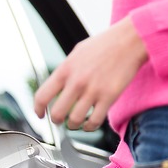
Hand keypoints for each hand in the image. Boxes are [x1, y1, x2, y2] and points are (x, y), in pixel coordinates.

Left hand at [34, 16, 147, 130]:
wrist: (129, 40)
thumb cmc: (105, 45)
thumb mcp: (78, 52)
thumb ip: (66, 70)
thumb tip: (57, 86)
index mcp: (66, 69)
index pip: (42, 96)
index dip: (37, 109)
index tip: (40, 114)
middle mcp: (77, 81)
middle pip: (57, 114)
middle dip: (57, 122)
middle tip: (61, 121)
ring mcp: (93, 90)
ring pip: (75, 121)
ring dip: (74, 126)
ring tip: (76, 123)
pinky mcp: (109, 97)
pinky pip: (94, 121)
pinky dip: (89, 127)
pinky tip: (89, 124)